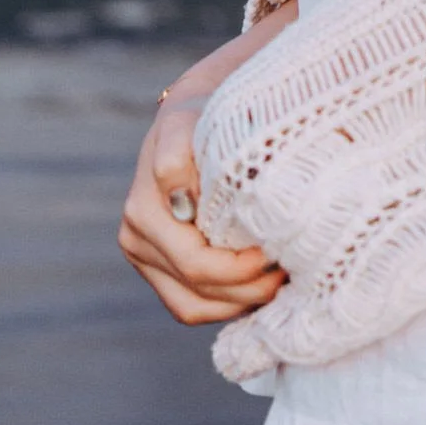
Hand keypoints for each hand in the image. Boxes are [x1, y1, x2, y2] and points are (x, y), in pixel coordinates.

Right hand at [116, 10, 293, 324]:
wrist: (195, 118)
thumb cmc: (207, 117)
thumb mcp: (194, 122)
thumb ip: (179, 153)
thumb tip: (178, 190)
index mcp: (143, 210)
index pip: (198, 264)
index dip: (242, 271)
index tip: (279, 254)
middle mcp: (136, 237)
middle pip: (198, 290)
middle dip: (248, 290)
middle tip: (289, 275)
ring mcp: (144, 257)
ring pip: (194, 306)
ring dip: (239, 303)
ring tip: (279, 284)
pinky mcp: (158, 269)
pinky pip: (192, 305)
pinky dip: (227, 306)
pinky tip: (259, 290)